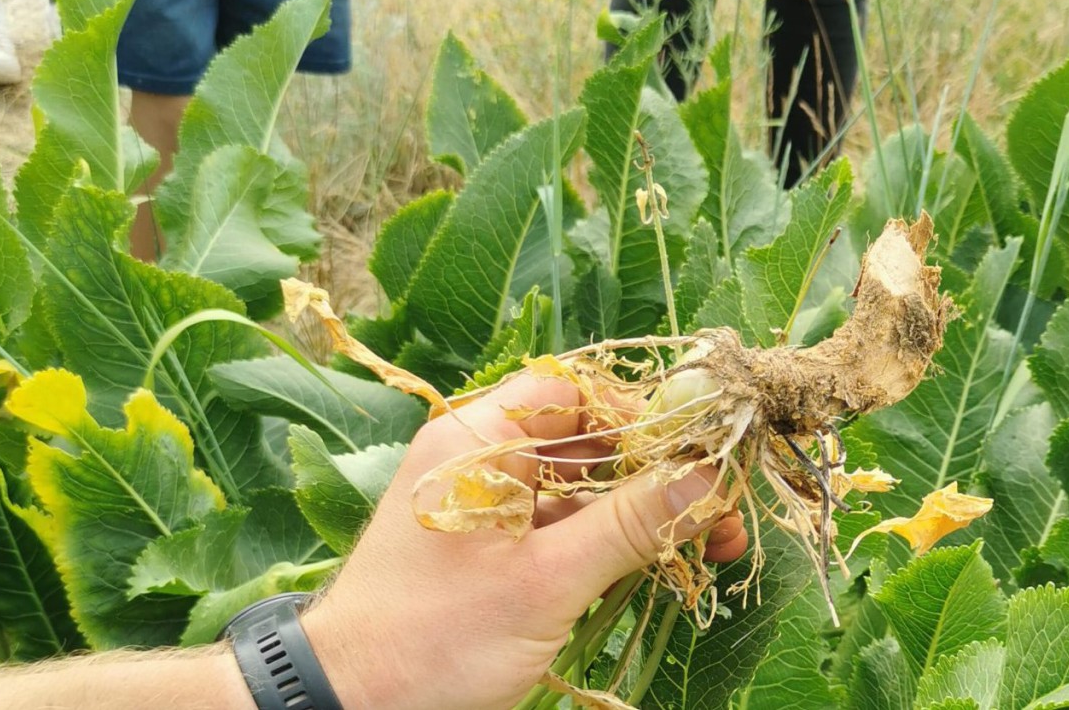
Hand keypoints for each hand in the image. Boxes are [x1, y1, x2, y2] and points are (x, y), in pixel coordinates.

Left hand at [303, 373, 747, 709]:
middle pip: (587, 440)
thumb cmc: (432, 640)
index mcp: (476, 440)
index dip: (641, 412)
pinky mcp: (489, 553)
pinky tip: (658, 567)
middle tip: (720, 507)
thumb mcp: (545, 582)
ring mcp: (484, 508)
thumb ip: (631, 524)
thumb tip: (708, 475)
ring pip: (582, 489)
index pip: (573, 390)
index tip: (699, 449)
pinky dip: (609, 544)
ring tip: (710, 543)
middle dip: (659, 472)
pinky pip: (562, 529)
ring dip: (643, 514)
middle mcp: (479, 460)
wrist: (348, 707)